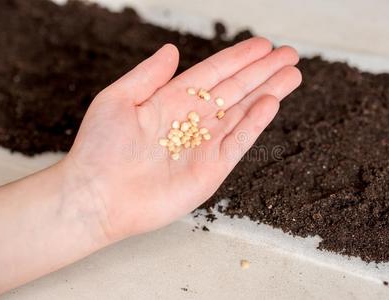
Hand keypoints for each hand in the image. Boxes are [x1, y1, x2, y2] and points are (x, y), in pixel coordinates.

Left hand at [64, 37, 300, 241]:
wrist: (97, 195)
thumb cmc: (99, 149)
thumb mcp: (118, 99)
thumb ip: (148, 74)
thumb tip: (172, 50)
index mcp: (171, 101)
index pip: (214, 73)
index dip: (239, 58)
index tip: (262, 45)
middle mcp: (192, 121)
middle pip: (235, 90)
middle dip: (263, 71)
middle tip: (289, 55)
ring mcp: (204, 146)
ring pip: (243, 112)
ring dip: (268, 92)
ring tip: (291, 75)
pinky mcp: (210, 170)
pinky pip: (238, 142)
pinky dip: (255, 123)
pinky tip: (271, 102)